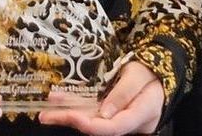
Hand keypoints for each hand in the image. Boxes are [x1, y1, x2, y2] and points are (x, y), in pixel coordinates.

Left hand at [36, 62, 163, 133]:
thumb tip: (104, 114)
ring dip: (67, 115)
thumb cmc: (150, 73)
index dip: (92, 125)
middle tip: (46, 116)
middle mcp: (127, 122)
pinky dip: (73, 106)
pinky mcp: (109, 112)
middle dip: (71, 121)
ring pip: (90, 119)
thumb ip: (123, 93)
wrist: (155, 74)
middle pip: (98, 127)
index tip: (73, 117)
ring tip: (45, 112)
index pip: (114, 128)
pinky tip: (57, 101)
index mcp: (140, 116)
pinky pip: (90, 111)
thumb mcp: (138, 76)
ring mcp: (117, 118)